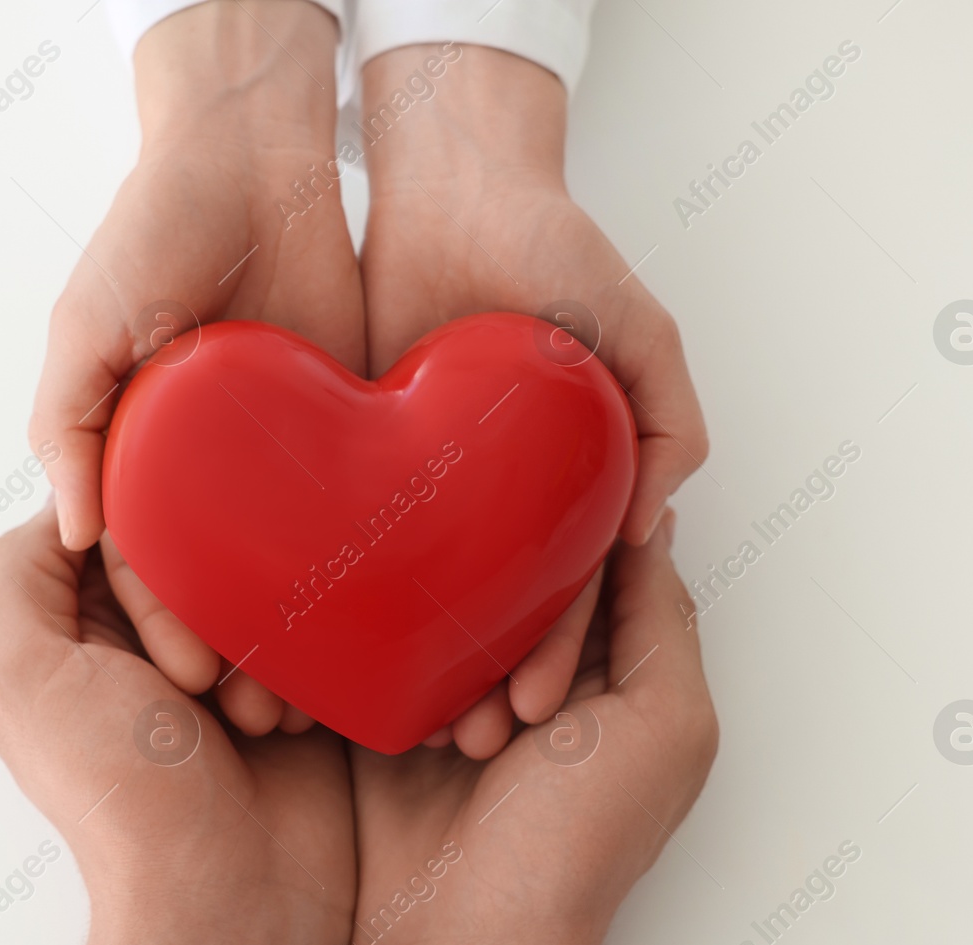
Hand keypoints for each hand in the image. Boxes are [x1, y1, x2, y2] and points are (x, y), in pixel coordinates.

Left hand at [0, 502, 356, 944]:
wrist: (231, 897)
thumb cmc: (126, 793)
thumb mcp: (27, 676)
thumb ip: (18, 574)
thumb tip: (70, 506)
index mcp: (69, 633)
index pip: (115, 528)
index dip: (146, 569)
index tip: (162, 654)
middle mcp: (138, 642)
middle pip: (191, 550)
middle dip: (207, 614)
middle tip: (201, 690)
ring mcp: (218, 665)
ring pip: (256, 583)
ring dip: (262, 644)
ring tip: (254, 718)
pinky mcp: (285, 687)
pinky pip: (308, 627)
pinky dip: (305, 665)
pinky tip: (291, 723)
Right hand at [30, 0, 363, 729]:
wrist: (254, 152)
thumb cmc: (152, 229)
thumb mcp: (85, 321)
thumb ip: (66, 420)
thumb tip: (68, 531)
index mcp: (147, 466)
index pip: (155, 574)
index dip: (172, 631)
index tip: (199, 685)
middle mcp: (219, 477)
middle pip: (236, 589)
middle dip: (254, 656)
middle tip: (282, 719)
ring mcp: (291, 460)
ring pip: (310, 570)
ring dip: (324, 634)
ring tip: (353, 695)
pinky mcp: (361, 431)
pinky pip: (375, 511)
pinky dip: (387, 565)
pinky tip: (411, 618)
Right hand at [331, 510, 718, 944]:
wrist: (469, 935)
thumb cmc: (579, 843)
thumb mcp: (665, 721)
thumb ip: (664, 616)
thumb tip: (654, 521)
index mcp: (623, 671)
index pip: (605, 566)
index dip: (583, 580)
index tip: (559, 616)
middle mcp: (550, 670)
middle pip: (528, 580)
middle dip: (520, 635)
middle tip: (520, 713)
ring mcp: (473, 685)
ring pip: (461, 607)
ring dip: (462, 663)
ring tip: (470, 742)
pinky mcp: (406, 705)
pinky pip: (401, 643)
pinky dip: (409, 672)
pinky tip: (423, 725)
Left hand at [359, 44, 708, 752]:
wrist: (450, 175)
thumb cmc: (554, 243)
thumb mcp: (641, 330)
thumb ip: (669, 423)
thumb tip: (650, 528)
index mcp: (561, 488)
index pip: (559, 597)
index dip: (549, 658)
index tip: (526, 714)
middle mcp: (489, 497)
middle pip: (479, 611)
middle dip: (468, 681)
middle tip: (446, 742)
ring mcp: (416, 481)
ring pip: (401, 590)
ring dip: (391, 657)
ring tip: (370, 719)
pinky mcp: (346, 453)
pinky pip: (332, 531)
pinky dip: (324, 586)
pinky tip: (304, 642)